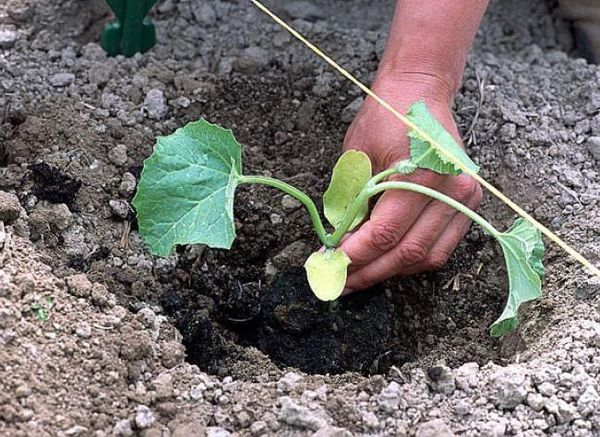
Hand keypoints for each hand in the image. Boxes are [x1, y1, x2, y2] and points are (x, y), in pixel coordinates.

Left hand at [340, 73, 482, 290]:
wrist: (419, 94)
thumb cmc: (384, 119)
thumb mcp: (356, 157)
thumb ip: (350, 203)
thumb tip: (340, 245)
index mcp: (421, 175)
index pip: (384, 233)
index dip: (355, 256)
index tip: (330, 266)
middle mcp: (450, 190)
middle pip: (407, 252)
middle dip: (369, 272)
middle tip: (340, 282)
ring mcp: (465, 198)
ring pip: (427, 256)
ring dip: (391, 271)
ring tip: (361, 276)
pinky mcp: (469, 203)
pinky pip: (442, 247)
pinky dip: (413, 260)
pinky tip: (388, 262)